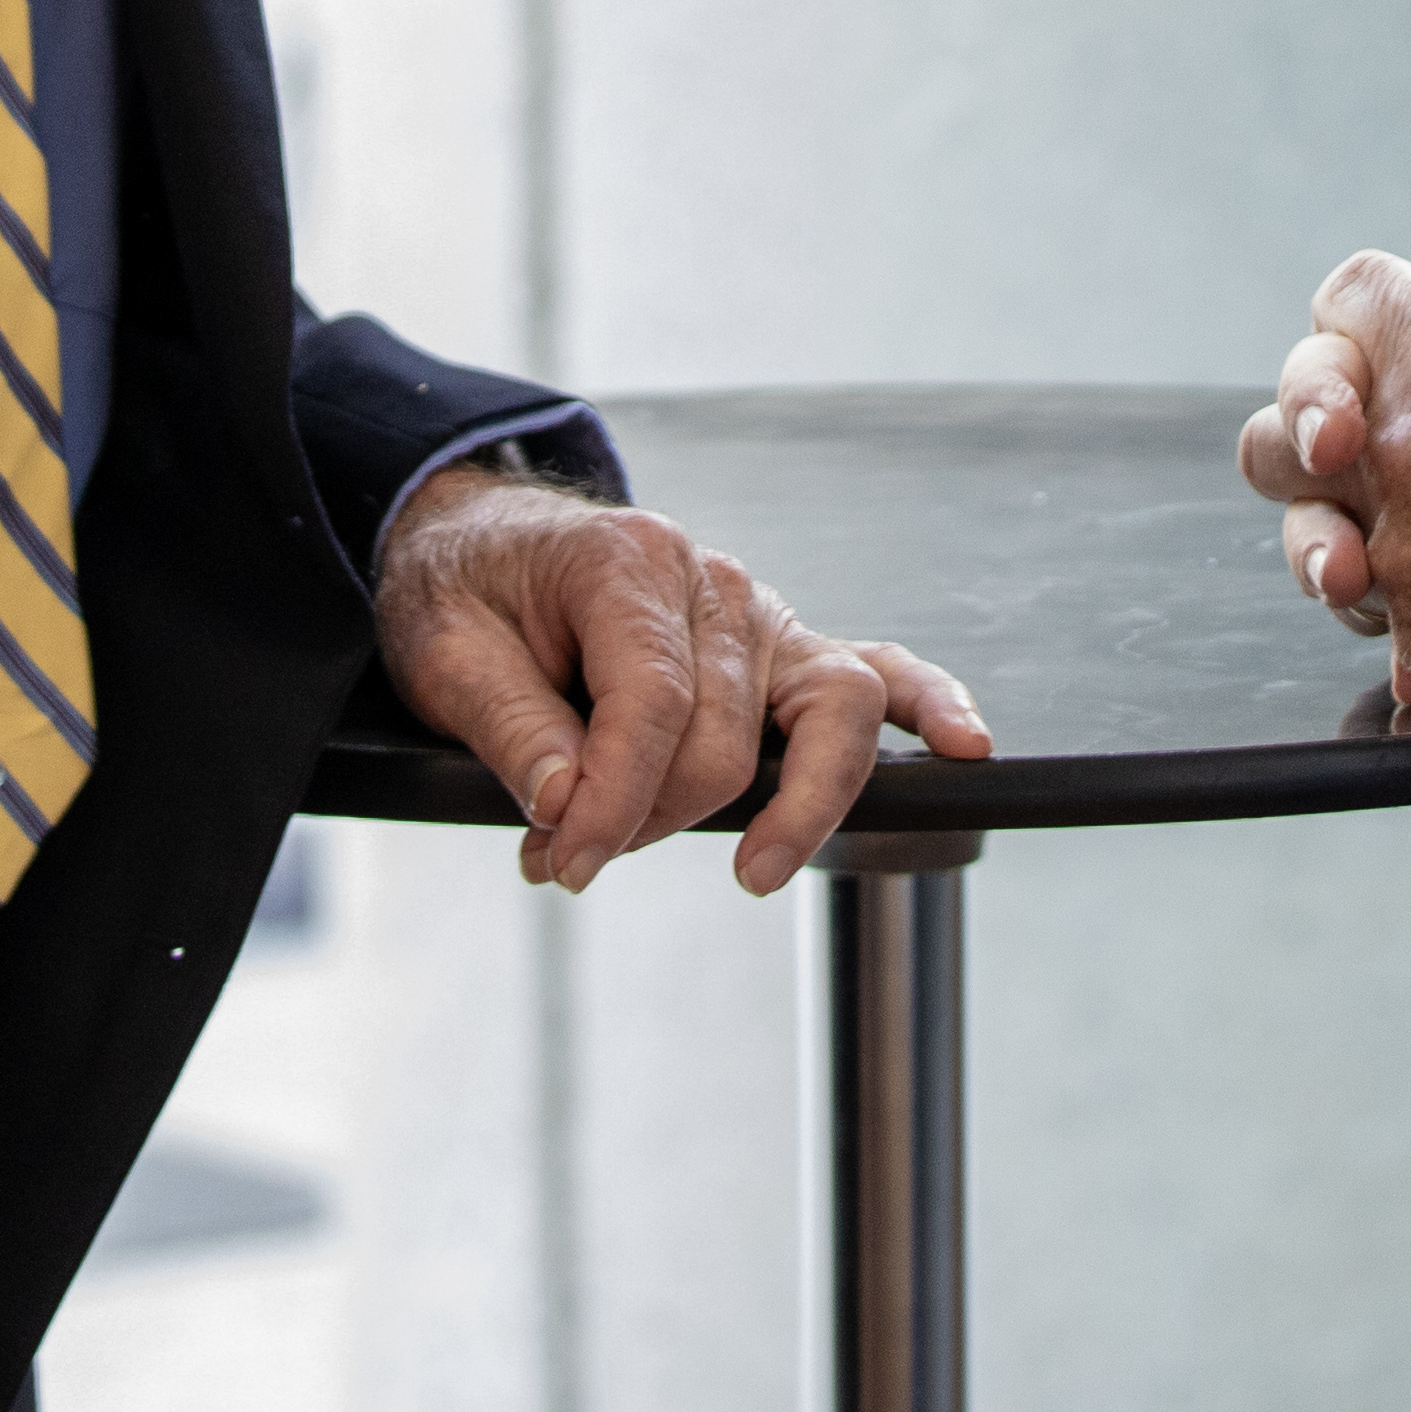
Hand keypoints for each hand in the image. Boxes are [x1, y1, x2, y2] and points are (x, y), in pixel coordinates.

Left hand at [375, 469, 994, 897]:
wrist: (482, 542)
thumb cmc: (467, 593)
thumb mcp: (446, 655)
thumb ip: (512, 731)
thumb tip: (569, 806)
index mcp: (628, 564)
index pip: (651, 707)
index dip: (611, 802)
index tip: (560, 864)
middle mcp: (714, 583)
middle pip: (726, 737)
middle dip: (649, 819)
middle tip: (564, 859)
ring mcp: (762, 614)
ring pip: (827, 712)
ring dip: (794, 804)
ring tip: (752, 869)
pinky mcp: (784, 650)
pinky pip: (877, 672)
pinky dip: (926, 707)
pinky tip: (964, 749)